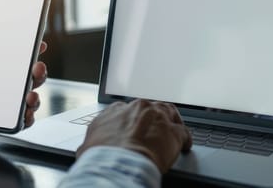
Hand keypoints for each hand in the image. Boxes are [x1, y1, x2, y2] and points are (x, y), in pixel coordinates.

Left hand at [0, 25, 47, 154]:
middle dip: (36, 71)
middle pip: (21, 77)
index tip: (37, 42)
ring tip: (30, 95)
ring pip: (22, 98)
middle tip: (36, 69)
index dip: (24, 50)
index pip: (5, 57)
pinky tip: (25, 114)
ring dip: (33, 95)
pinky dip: (25, 118)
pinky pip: (14, 121)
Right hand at [77, 99, 191, 172]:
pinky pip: (184, 133)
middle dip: (152, 118)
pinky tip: (185, 146)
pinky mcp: (173, 132)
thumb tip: (87, 151)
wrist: (116, 164)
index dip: (131, 119)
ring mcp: (157, 117)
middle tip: (153, 131)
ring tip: (172, 132)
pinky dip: (186, 140)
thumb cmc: (100, 158)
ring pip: (169, 113)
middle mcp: (137, 108)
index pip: (126, 110)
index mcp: (115, 111)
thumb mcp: (88, 147)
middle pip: (150, 108)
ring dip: (171, 122)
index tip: (132, 127)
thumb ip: (93, 142)